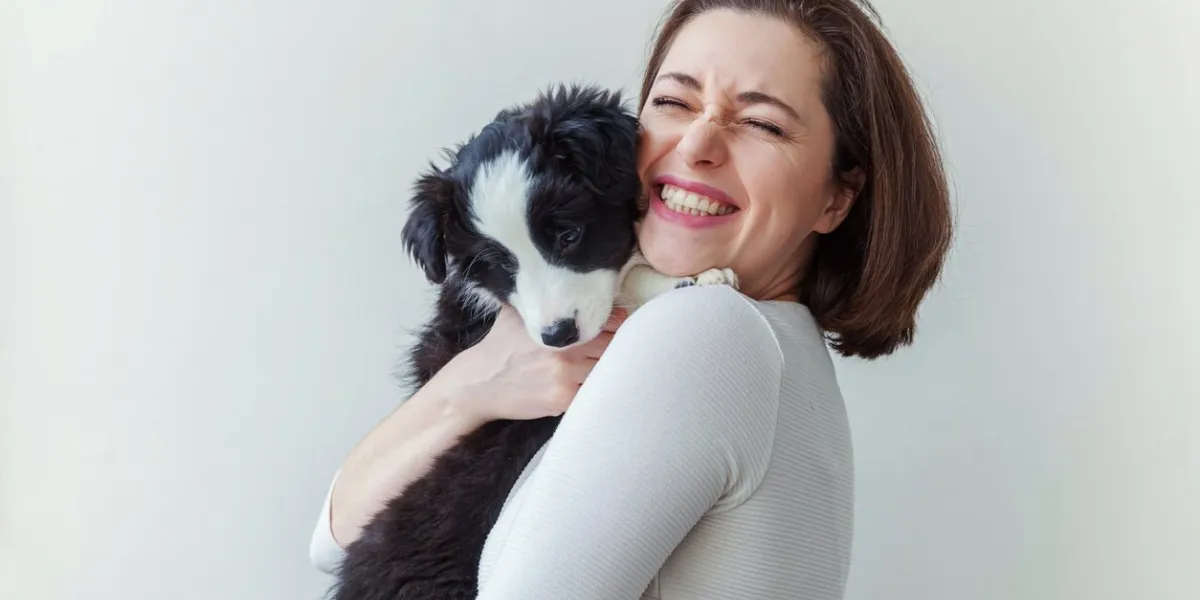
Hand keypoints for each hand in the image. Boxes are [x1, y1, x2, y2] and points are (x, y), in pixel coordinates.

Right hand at [433, 305, 628, 425]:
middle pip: (612, 347)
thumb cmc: (500, 345)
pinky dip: (591, 387)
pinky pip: (591, 391)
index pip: (607, 322)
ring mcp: (565, 379)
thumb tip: (571, 284)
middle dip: (613, 346)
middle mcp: (565, 352)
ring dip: (605, 368)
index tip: (618, 324)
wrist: (479, 384)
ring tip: (598, 364)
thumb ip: (544, 302)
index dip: (617, 323)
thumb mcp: (518, 314)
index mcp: (558, 327)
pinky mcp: (562, 401)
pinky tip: (583, 381)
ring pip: (604, 371)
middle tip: (611, 346)